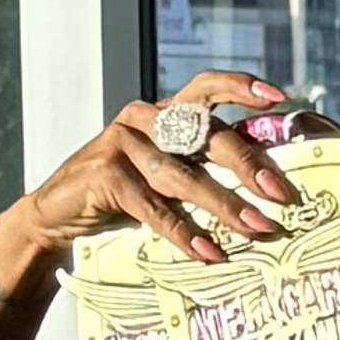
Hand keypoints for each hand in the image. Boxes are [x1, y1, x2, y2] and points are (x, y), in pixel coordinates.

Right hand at [5, 70, 299, 270]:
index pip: (206, 88)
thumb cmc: (122, 199)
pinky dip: (184, 233)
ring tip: (259, 229)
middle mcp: (145, 120)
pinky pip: (154, 207)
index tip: (280, 97)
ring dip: (225, 205)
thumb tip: (267, 193)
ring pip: (183, 174)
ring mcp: (122, 143)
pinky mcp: (105, 173)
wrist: (58, 217)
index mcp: (165, 114)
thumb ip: (202, 172)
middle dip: (248, 164)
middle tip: (282, 193)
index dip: (242, 87)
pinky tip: (209, 252)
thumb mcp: (165, 179)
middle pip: (206, 133)